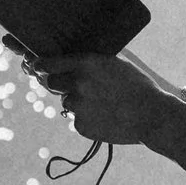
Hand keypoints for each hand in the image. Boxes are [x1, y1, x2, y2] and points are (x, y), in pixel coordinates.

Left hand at [37, 50, 174, 151]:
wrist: (152, 115)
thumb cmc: (136, 84)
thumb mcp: (114, 62)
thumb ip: (89, 60)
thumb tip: (66, 58)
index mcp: (86, 63)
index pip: (47, 63)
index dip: (38, 65)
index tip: (34, 66)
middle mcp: (78, 83)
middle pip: (50, 83)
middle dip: (58, 83)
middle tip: (74, 85)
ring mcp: (78, 107)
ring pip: (66, 102)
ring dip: (77, 101)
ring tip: (102, 102)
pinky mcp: (81, 126)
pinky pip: (77, 119)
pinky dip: (87, 118)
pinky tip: (106, 115)